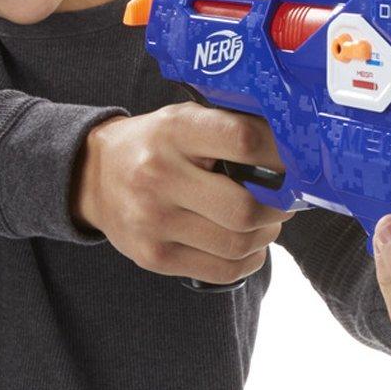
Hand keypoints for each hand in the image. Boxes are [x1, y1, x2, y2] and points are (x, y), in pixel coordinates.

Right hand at [72, 103, 293, 283]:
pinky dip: (248, 261)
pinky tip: (248, 246)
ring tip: (266, 223)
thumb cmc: (155, 145)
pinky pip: (222, 270)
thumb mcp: (185, 119)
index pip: (243, 140)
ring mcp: (153, 221)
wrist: (93, 176)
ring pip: (238, 244)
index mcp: (175, 130)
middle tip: (285, 201)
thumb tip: (296, 152)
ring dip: (267, 236)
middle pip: (245, 207)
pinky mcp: (154, 257)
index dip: (282, 156)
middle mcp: (159, 174)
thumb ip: (231, 129)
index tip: (296, 163)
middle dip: (278, 208)